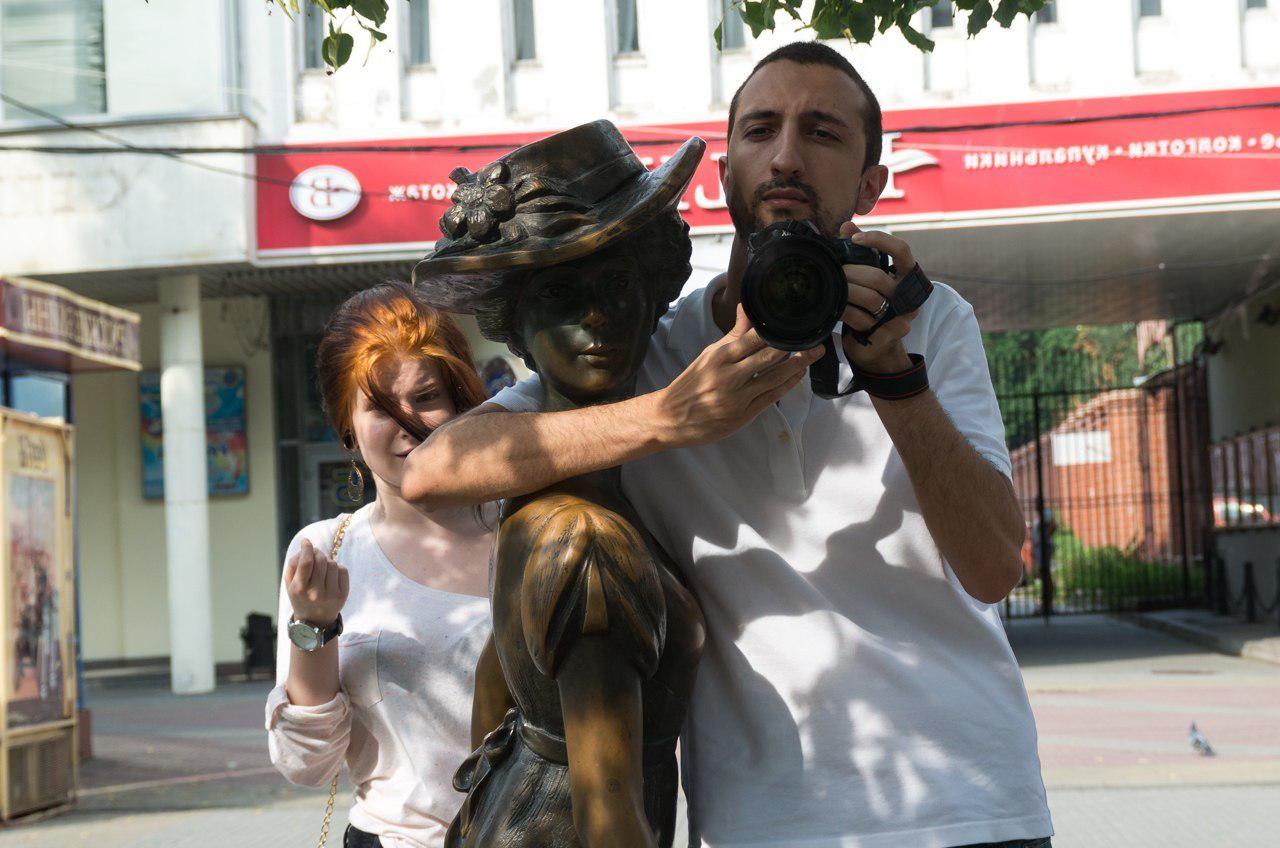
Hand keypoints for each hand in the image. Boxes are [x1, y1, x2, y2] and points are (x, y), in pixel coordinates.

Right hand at [284, 538, 348, 626]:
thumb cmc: (300, 596)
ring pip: (332, 563)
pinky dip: (337, 568)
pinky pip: (343, 570)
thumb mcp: (290, 584)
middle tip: (314, 553)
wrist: (315, 620)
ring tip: (321, 569)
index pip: (306, 563)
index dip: (307, 548)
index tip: (306, 541)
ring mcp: (331, 595)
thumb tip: (305, 547)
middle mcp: (316, 593)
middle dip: (317, 552)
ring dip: (327, 561)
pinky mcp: (343, 595)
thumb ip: (293, 564)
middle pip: (321, 560)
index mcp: (299, 589)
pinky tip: (330, 575)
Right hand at [647, 305, 822, 447]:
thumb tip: (747, 307)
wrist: (669, 417)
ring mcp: (736, 397)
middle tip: (815, 338)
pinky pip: (770, 397)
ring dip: (797, 365)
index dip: (778, 331)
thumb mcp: (709, 355)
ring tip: (813, 354)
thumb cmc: (691, 384)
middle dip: (795, 347)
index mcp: (719, 356)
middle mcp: (728, 375)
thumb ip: (733, 334)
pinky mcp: (741, 415)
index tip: (796, 324)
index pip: (754, 338)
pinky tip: (798, 376)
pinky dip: (786, 385)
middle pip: (769, 356)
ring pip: (774, 378)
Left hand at [838, 222, 920, 373]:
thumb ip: (861, 252)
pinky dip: (844, 310)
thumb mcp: (869, 277)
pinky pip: (860, 318)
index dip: (880, 240)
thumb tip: (847, 226)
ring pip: (870, 298)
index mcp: (908, 277)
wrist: (877, 348)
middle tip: (834, 271)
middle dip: (851, 272)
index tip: (855, 239)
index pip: (902, 251)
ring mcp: (902, 317)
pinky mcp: (889, 334)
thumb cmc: (872, 306)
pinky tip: (834, 306)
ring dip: (845, 291)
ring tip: (831, 286)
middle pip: (878, 277)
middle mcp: (910, 296)